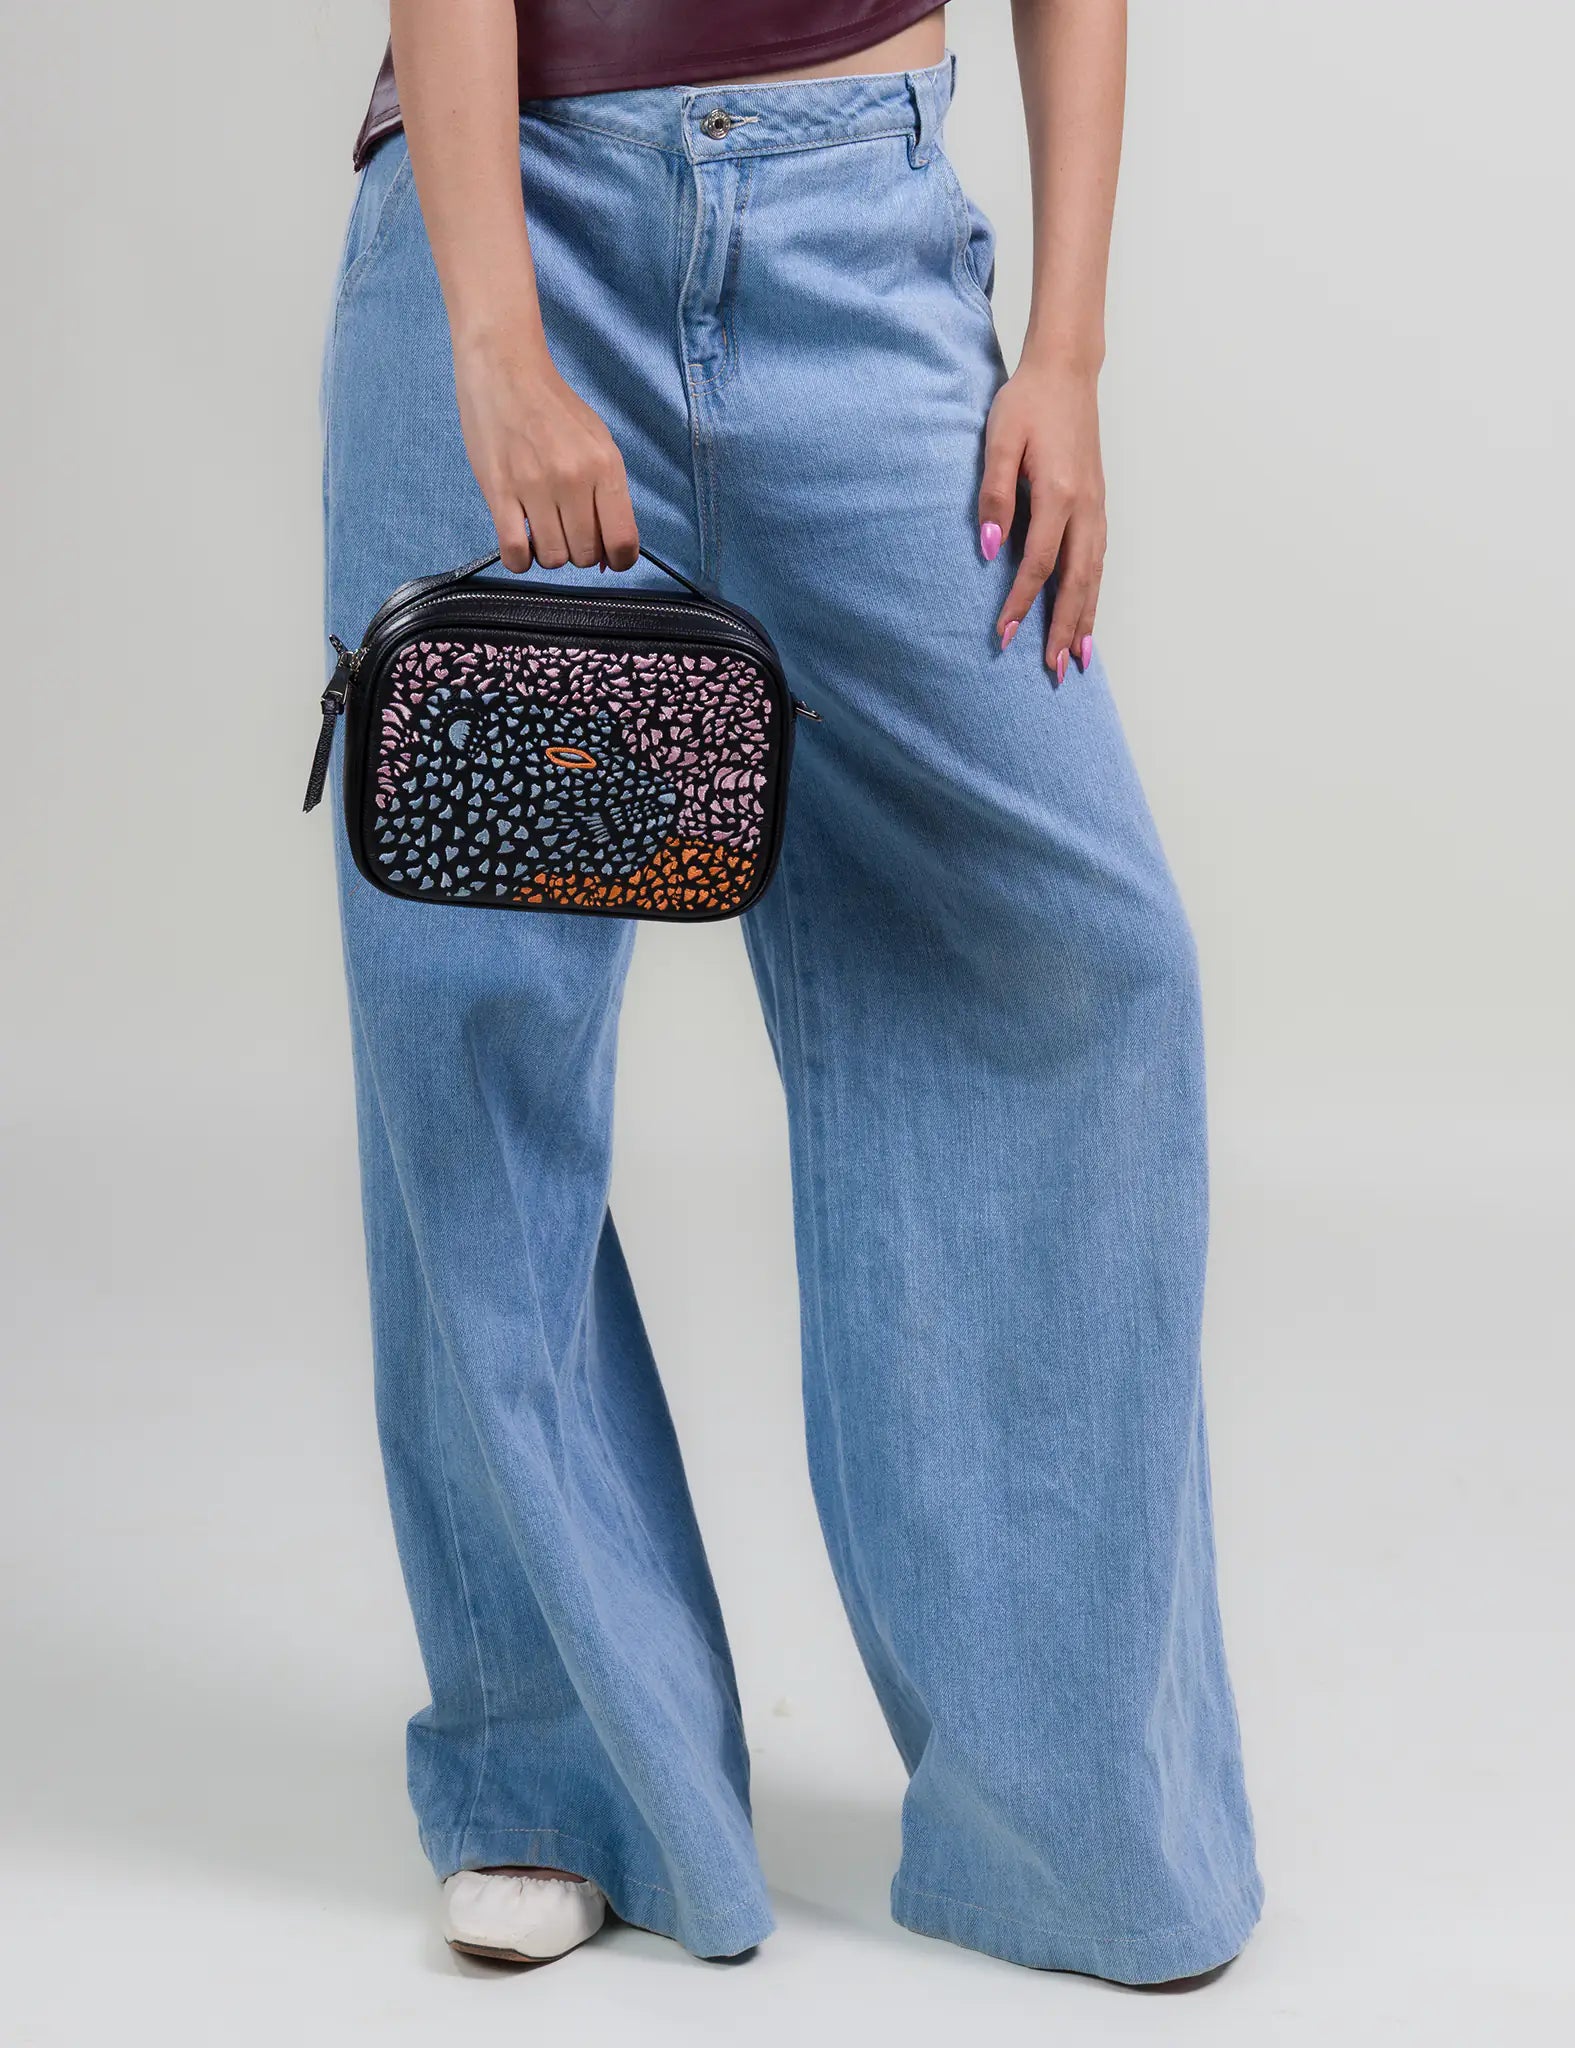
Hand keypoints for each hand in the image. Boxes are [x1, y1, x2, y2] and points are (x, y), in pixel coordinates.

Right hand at [453, 324, 638, 573]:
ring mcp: (535, 487)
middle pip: (586, 555)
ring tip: (542, 532)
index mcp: (605, 467)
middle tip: (568, 531)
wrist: (505, 371)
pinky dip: (519, 560)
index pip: (623, 541)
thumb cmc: (554, 409)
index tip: (608, 558)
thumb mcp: (598, 443)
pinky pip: (515, 552)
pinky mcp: (499, 491)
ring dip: (549, 555)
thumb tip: (610, 553)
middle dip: (580, 553)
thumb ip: (609, 494)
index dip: (619, 560)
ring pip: (552, 558)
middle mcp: (573, 479)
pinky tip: (520, 544)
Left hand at [978, 355, 1106, 683]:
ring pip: (1094, 575)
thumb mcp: (998, 441)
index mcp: (1057, 494)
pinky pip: (1099, 560)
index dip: (1020, 603)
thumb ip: (993, 495)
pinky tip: (1088, 614)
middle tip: (1054, 670)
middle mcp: (1084, 507)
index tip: (1003, 635)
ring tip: (1077, 658)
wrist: (1065, 372)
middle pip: (1076, 581)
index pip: (1038, 564)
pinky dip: (1095, 593)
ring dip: (1085, 618)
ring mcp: (1096, 507)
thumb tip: (988, 548)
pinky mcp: (1098, 504)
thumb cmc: (1027, 404)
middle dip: (1064, 628)